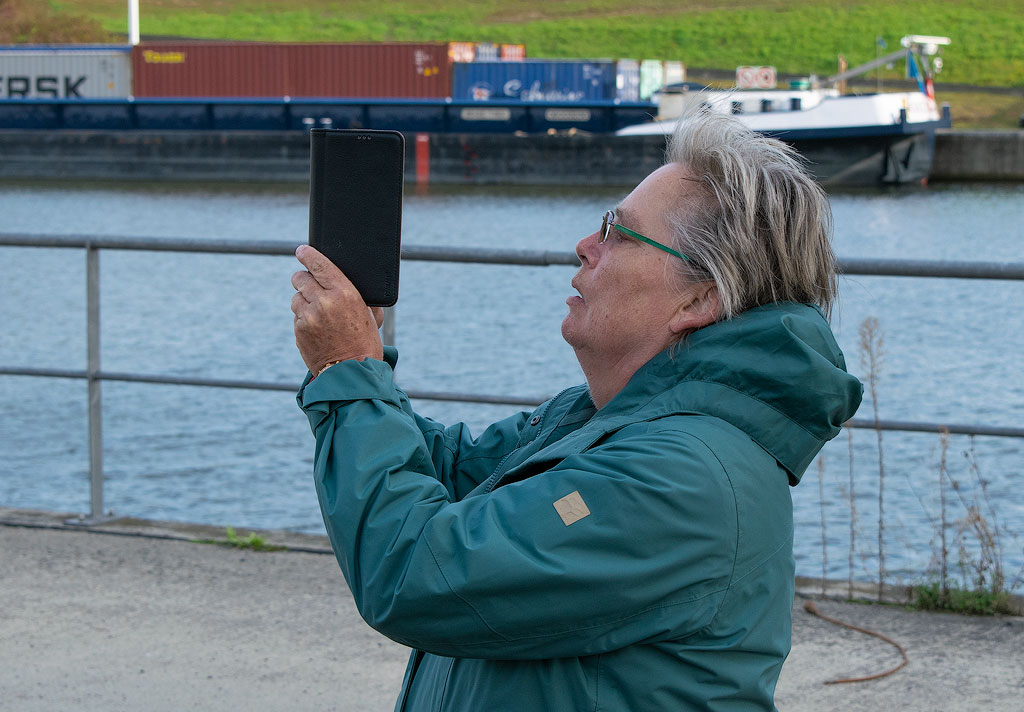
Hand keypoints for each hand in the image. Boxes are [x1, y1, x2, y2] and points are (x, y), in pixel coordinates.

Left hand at [291, 245, 384, 373]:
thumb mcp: (370, 315)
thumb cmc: (365, 343)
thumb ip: (357, 296)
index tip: (301, 250)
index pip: (319, 265)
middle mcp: (324, 302)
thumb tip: (345, 281)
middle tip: (308, 284)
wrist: (352, 373)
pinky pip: (297, 316)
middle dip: (303, 279)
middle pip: (300, 278)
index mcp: (345, 293)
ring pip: (296, 297)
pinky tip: (317, 329)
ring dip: (304, 300)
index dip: (308, 255)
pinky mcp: (299, 330)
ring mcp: (309, 317)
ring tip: (318, 313)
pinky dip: (304, 318)